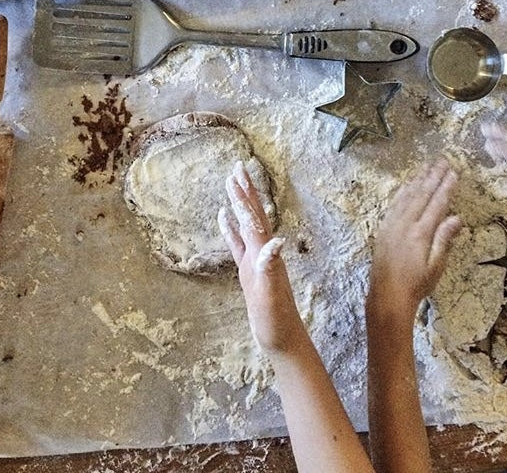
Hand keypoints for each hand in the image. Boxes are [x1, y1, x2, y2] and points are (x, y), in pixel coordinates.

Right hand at [218, 161, 307, 357]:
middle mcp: (262, 252)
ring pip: (245, 224)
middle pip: (252, 215)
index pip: (252, 219)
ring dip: (239, 204)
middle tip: (236, 167)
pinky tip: (224, 218)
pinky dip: (230, 228)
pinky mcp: (249, 271)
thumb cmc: (276, 320)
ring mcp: (255, 260)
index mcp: (265, 254)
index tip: (236, 174)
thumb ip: (270, 268)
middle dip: (244, 191)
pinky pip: (237, 243)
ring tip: (230, 184)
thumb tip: (275, 241)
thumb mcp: (271, 296)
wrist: (283, 338)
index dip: (244, 197)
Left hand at [369, 159, 460, 318]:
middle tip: (442, 161)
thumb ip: (444, 240)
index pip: (436, 204)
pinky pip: (394, 203)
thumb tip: (457, 218)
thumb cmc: (416, 284)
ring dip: (418, 180)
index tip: (453, 173)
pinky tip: (408, 185)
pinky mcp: (384, 228)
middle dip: (433, 177)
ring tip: (427, 166)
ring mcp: (392, 224)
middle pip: (421, 195)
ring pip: (407, 196)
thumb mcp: (436, 266)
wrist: (387, 295)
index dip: (446, 187)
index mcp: (420, 233)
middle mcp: (405, 224)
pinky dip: (403, 191)